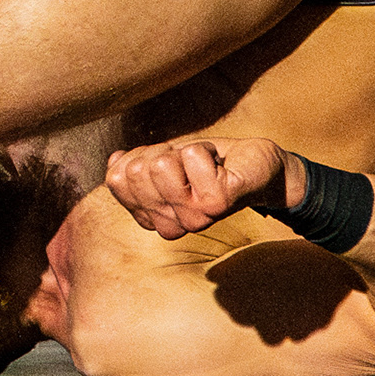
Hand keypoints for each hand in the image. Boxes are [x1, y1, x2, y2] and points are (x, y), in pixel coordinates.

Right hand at [104, 136, 295, 238]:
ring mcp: (194, 217)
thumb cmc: (211, 164)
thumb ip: (135, 167)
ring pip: (160, 164)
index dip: (143, 158)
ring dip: (184, 152)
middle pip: (136, 171)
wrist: (259, 167)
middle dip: (162, 152)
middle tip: (190, 164)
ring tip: (205, 166)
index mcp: (153, 219)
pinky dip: (204, 150)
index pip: (117, 179)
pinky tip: (219, 167)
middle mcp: (171, 225)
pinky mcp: (216, 203)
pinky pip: (191, 157)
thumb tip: (115, 164)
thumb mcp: (165, 162)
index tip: (171, 166)